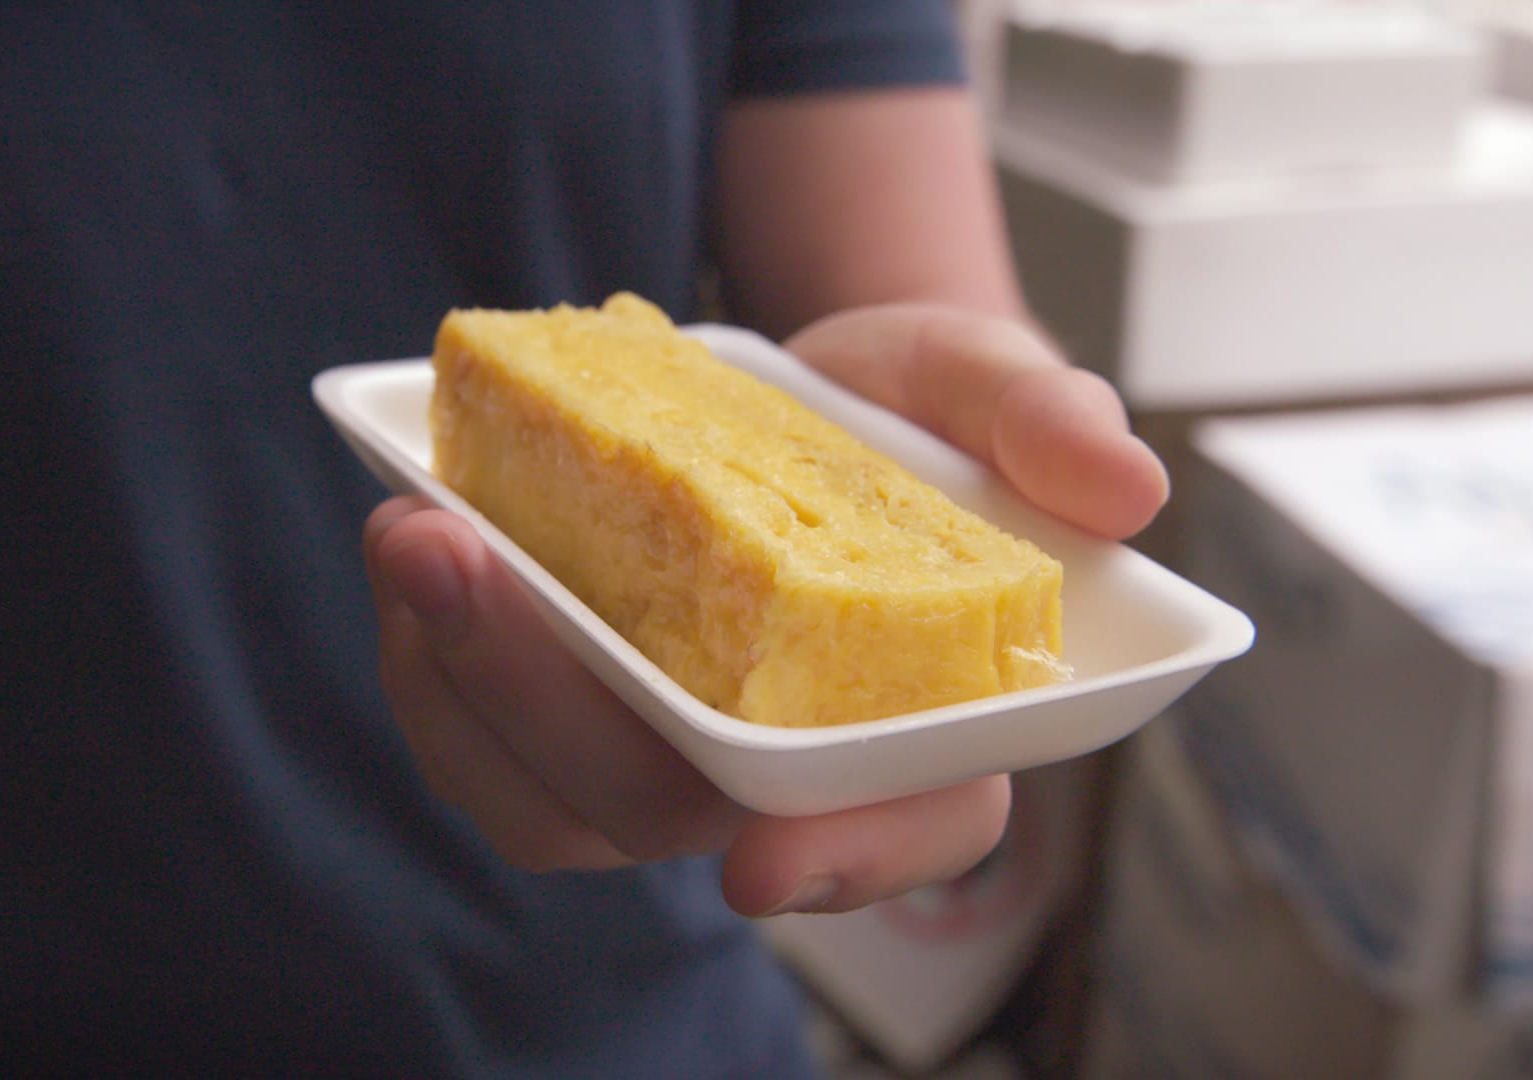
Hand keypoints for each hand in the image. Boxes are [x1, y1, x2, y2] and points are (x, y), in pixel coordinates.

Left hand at [362, 304, 1166, 916]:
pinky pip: (483, 746)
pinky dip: (431, 667)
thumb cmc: (906, 413)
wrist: (798, 392)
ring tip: (412, 536)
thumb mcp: (978, 376)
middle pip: (677, 802)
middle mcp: (784, 763)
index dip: (846, 863)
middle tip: (457, 563)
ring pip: (557, 800)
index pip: (910, 826)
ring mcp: (668, 749)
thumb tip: (1121, 484)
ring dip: (461, 688)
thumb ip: (1038, 418)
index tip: (760, 866)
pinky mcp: (576, 714)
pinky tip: (416, 553)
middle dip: (553, 708)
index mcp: (918, 715)